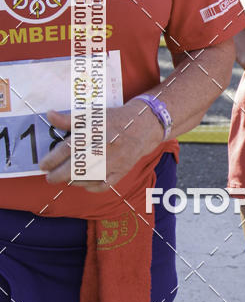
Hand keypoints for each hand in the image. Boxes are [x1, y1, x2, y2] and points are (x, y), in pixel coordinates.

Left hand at [39, 104, 161, 191]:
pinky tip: (83, 183)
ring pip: (88, 178)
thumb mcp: (93, 114)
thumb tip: (49, 116)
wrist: (144, 126)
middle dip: (58, 175)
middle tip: (49, 177)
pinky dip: (90, 187)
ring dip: (72, 180)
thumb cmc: (115, 119)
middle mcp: (105, 146)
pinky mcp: (122, 171)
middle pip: (77, 166)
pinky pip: (103, 186)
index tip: (43, 165)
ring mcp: (115, 161)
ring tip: (65, 178)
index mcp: (97, 130)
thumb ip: (70, 119)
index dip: (53, 158)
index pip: (70, 147)